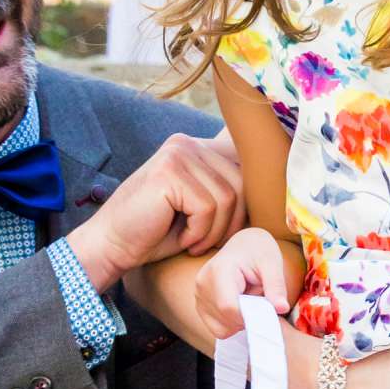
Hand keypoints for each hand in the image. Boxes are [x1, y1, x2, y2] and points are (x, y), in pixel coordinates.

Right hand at [68, 134, 244, 293]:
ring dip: (214, 231)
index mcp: (196, 147)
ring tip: (192, 241)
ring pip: (228, 198)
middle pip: (242, 184)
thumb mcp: (200, 209)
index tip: (224, 230)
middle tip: (206, 241)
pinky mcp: (170, 172)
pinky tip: (183, 240)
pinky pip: (209, 207)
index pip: (244, 169)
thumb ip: (226, 192)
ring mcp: (178, 154)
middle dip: (231, 222)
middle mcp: (187, 143)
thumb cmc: (157, 233)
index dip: (245, 206)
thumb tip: (275, 188)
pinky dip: (200, 233)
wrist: (113, 245)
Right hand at [195, 227, 290, 339]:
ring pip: (221, 328)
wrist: (244, 245)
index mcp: (219, 270)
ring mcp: (198, 295)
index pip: (229, 307)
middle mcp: (203, 283)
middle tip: (260, 302)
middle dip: (248, 319)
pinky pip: (217, 329)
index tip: (267, 310)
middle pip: (226, 319)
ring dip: (240, 323)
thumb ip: (276, 286)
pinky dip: (232, 325)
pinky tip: (241, 308)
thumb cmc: (258, 251)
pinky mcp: (199, 305)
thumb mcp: (272, 263)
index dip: (250, 316)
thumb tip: (281, 308)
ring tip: (249, 302)